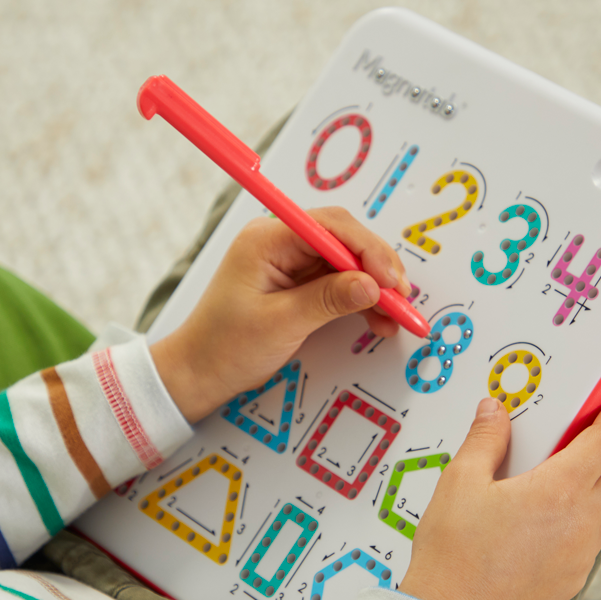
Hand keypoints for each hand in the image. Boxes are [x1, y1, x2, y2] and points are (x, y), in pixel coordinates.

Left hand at [150, 209, 410, 422]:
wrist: (198, 373)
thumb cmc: (224, 347)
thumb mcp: (280, 324)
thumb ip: (328, 300)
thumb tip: (372, 285)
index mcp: (265, 240)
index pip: (330, 227)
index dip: (368, 250)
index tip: (391, 280)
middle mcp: (277, 242)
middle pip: (343, 240)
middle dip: (376, 268)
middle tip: (401, 299)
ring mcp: (287, 262)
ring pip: (345, 263)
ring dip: (373, 287)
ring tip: (394, 317)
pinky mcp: (295, 283)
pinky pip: (336, 282)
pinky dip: (359, 299)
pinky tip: (377, 320)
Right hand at [400, 386, 600, 599]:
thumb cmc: (454, 553)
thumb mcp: (459, 481)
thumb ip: (484, 440)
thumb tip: (494, 412)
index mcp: (560, 490)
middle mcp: (583, 520)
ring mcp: (583, 551)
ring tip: (567, 467)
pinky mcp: (574, 575)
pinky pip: (593, 533)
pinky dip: (584, 512)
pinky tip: (552, 512)